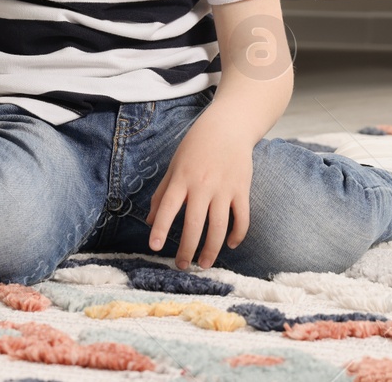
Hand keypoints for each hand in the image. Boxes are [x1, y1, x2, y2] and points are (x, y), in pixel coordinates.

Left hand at [145, 114, 252, 269]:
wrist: (228, 127)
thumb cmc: (196, 146)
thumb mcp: (174, 166)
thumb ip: (162, 194)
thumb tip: (149, 221)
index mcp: (182, 178)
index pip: (168, 207)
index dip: (160, 228)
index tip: (154, 247)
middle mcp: (202, 185)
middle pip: (194, 224)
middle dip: (187, 249)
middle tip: (182, 265)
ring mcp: (224, 188)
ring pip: (219, 226)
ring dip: (212, 249)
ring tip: (204, 264)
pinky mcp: (242, 189)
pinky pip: (242, 218)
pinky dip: (237, 234)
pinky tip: (229, 244)